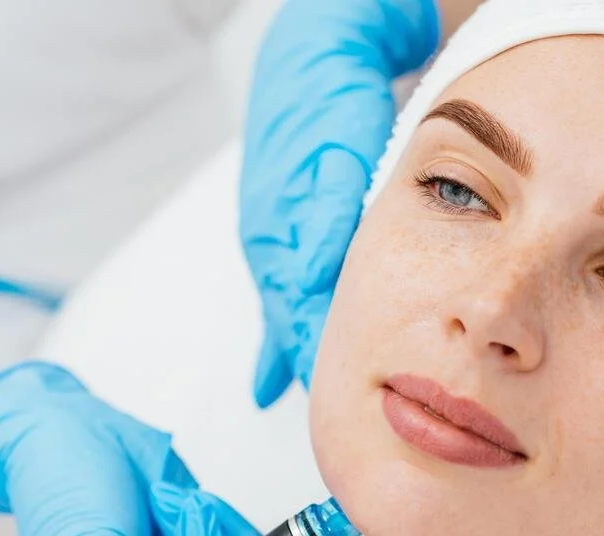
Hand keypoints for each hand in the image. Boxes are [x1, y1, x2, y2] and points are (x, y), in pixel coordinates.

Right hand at [241, 0, 439, 406]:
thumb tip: (313, 274)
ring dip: (300, 353)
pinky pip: (282, 296)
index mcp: (280, 226)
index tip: (335, 400)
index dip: (317, 356)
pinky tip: (268, 385)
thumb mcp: (333, 140)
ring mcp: (277, 237)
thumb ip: (323, 208)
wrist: (314, 48)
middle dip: (307, 365)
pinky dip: (277, 340)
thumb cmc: (326, 90)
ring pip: (290, 309)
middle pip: (291, 318)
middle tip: (334, 419)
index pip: (299, 309)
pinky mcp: (286, 231)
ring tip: (314, 404)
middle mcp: (273, 239)